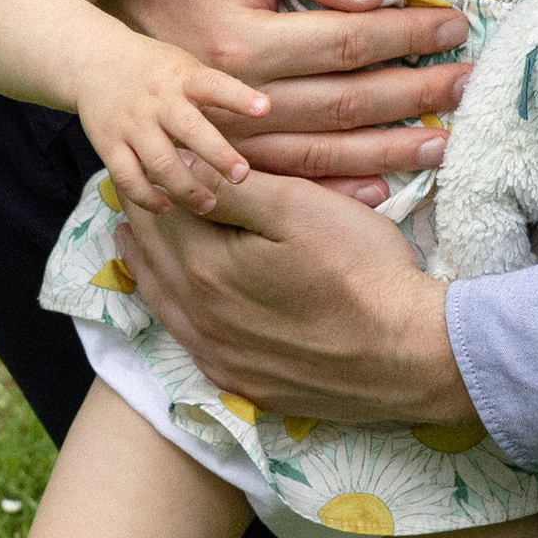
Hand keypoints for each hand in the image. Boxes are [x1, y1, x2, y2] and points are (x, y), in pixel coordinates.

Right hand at [75, 42, 270, 217]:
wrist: (92, 60)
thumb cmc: (153, 69)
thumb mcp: (184, 67)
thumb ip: (214, 91)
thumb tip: (263, 114)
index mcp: (181, 78)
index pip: (213, 85)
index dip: (239, 97)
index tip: (264, 108)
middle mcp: (157, 101)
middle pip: (190, 130)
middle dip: (218, 156)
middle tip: (241, 176)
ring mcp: (131, 124)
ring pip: (160, 163)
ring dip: (187, 189)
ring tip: (210, 204)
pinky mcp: (108, 144)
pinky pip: (128, 179)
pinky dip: (148, 198)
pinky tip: (167, 206)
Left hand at [112, 174, 478, 429]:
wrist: (409, 355)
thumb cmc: (362, 271)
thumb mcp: (297, 209)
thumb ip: (227, 187)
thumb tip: (175, 162)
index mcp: (204, 268)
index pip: (158, 212)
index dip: (150, 178)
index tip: (143, 155)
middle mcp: (198, 318)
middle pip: (152, 257)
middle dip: (139, 219)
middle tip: (128, 189)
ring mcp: (218, 356)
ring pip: (161, 303)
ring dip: (143, 265)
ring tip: (130, 238)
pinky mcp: (241, 382)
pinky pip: (188, 342)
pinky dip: (172, 311)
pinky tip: (178, 301)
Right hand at [116, 0, 471, 202]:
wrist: (113, 35)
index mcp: (245, 45)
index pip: (349, 40)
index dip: (407, 32)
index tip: (455, 25)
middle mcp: (242, 102)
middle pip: (350, 102)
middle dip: (418, 91)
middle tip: (469, 81)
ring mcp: (234, 141)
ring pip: (330, 150)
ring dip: (394, 147)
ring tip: (446, 139)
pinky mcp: (230, 161)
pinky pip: (296, 182)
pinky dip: (344, 188)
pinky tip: (385, 187)